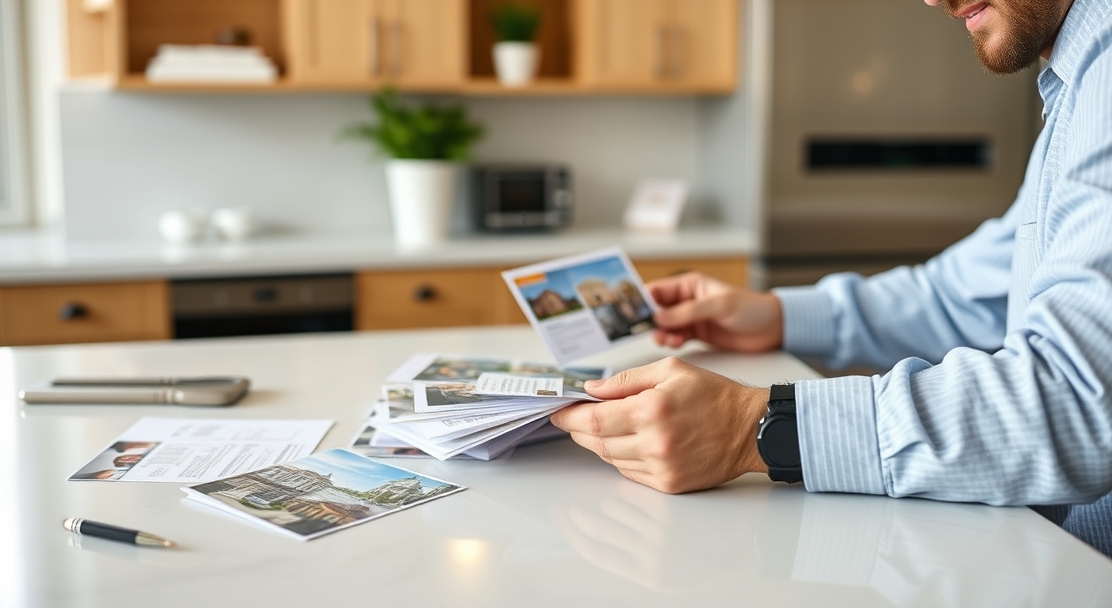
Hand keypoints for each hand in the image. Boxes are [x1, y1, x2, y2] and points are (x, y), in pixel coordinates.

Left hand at [549, 357, 769, 493]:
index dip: (569, 417)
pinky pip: (629, 473)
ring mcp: (661, 467)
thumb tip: (592, 389)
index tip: (557, 412)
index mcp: (652, 410)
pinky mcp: (669, 484)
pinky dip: (620, 458)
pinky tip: (624, 444)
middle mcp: (654, 442)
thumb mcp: (670, 370)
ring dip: (598, 444)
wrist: (750, 428)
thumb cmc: (713, 395)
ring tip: (598, 429)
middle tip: (571, 419)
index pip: (593, 419)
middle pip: (597, 442)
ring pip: (611, 459)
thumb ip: (627, 380)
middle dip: (579, 430)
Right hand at [647, 272, 783, 351]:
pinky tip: (676, 343)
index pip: (657, 290)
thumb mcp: (718, 306)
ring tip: (667, 339)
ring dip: (661, 333)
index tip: (633, 312)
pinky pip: (675, 337)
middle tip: (647, 330)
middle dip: (649, 320)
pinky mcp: (696, 334)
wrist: (772, 329)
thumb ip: (687, 312)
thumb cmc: (751, 309)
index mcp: (689, 285)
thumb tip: (659, 317)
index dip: (643, 300)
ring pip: (664, 325)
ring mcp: (690, 318)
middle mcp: (686, 301)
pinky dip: (671, 341)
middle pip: (656, 309)